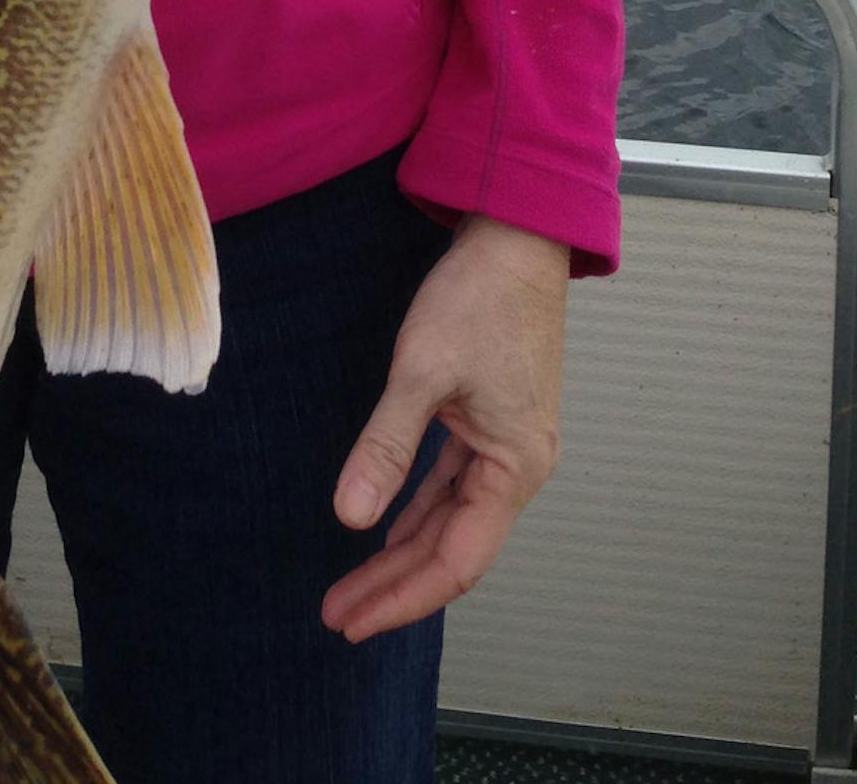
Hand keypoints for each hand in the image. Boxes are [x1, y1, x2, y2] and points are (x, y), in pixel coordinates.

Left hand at [321, 214, 567, 642]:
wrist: (517, 236)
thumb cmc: (478, 298)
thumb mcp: (422, 370)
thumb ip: (387, 447)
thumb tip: (350, 517)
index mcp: (516, 467)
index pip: (455, 561)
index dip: (402, 596)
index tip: (350, 618)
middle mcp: (520, 468)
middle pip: (453, 548)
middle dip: (394, 584)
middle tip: (337, 613)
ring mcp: (508, 445)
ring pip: (451, 519)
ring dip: (403, 553)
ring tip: (353, 585)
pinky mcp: (493, 421)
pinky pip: (452, 484)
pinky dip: (418, 509)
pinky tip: (387, 526)